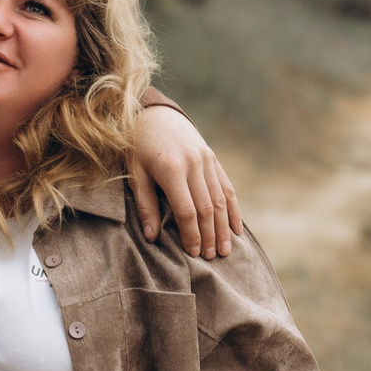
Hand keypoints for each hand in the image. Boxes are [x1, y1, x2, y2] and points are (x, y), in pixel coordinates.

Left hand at [129, 105, 242, 258]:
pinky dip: (232, 208)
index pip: (187, 211)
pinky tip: (236, 227)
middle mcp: (194, 165)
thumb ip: (145, 204)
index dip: (191, 234)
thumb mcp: (135, 173)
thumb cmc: (137, 145)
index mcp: (172, 169)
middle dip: (210, 235)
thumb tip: (151, 237)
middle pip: (207, 208)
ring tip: (224, 249)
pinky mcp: (213, 158)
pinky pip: (227, 187)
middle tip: (211, 257)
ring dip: (223, 227)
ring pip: (220, 200)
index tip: (192, 253)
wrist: (154, 112)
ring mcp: (207, 160)